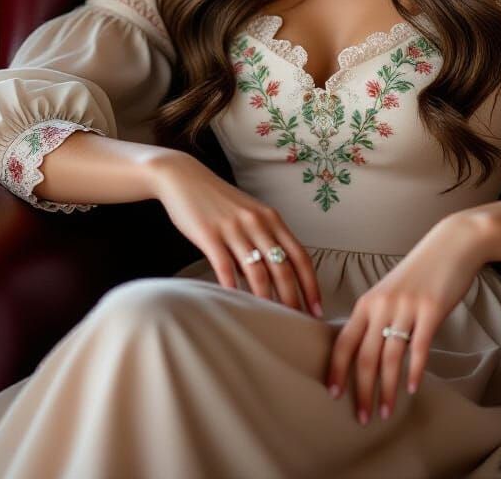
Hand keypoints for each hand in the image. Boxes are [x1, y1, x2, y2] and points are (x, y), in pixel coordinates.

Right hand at [150, 152, 322, 317]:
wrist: (184, 178)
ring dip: (266, 299)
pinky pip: (225, 266)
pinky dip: (233, 288)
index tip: (316, 308)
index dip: (311, 284)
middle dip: (292, 298)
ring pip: (257, 271)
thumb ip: (265, 238)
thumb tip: (277, 274)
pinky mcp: (209, 234)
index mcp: (271, 218)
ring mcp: (234, 228)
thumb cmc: (219, 201)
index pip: (300, 256)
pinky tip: (236, 304)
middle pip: (282, 267)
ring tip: (271, 321)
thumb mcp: (250, 214)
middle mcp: (257, 222)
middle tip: (297, 323)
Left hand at [324, 213, 486, 424]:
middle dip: (361, 391)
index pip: (343, 341)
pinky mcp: (431, 311)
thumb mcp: (389, 290)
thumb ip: (376, 316)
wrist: (450, 245)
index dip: (336, 369)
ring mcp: (406, 308)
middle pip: (365, 356)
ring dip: (387, 389)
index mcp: (367, 302)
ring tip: (385, 411)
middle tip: (361, 418)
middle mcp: (382, 305)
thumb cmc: (420, 271)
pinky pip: (419, 348)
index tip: (333, 394)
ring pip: (390, 357)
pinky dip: (415, 372)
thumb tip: (364, 349)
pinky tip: (412, 389)